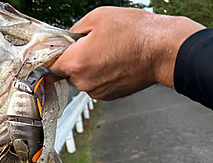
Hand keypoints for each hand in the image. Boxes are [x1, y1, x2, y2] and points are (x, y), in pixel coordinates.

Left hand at [49, 7, 204, 100]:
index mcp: (76, 63)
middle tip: (92, 44)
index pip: (48, 65)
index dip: (51, 55)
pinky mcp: (108, 96)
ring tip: (109, 51)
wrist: (164, 50)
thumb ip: (73, 31)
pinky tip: (116, 61)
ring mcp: (97, 91)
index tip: (52, 52)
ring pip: (82, 78)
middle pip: (67, 71)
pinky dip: (102, 74)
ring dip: (89, 66)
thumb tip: (65, 39)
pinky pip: (96, 84)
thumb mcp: (98, 17)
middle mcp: (84, 82)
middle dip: (75, 58)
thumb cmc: (137, 33)